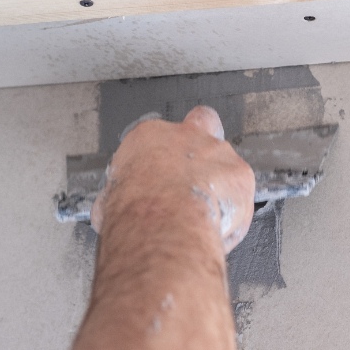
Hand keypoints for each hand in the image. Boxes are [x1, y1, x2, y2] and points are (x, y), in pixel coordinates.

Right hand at [91, 106, 255, 253]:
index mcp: (149, 137)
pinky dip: (233, 211)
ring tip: (207, 214)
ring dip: (220, 185)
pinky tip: (219, 227)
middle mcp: (187, 136)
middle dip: (204, 140)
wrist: (163, 222)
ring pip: (226, 162)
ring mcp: (218, 152)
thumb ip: (118, 198)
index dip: (162, 158)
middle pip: (202, 122)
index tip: (161, 177)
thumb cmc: (133, 211)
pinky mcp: (241, 175)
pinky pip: (240, 194)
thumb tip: (108, 211)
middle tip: (200, 171)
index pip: (158, 137)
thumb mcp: (108, 202)